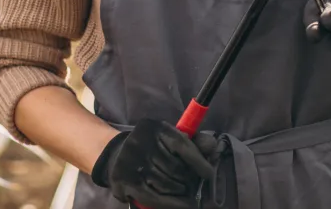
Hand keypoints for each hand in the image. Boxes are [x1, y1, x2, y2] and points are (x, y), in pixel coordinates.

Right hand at [90, 119, 216, 207]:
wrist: (118, 155)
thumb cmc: (154, 147)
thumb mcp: (172, 138)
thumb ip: (194, 142)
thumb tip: (212, 146)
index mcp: (155, 128)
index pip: (181, 145)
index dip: (198, 161)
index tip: (209, 174)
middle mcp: (140, 141)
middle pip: (175, 168)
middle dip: (189, 180)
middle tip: (193, 185)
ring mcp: (130, 161)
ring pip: (166, 184)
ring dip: (180, 192)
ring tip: (185, 192)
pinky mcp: (123, 180)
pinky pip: (153, 197)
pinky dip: (172, 203)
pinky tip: (184, 205)